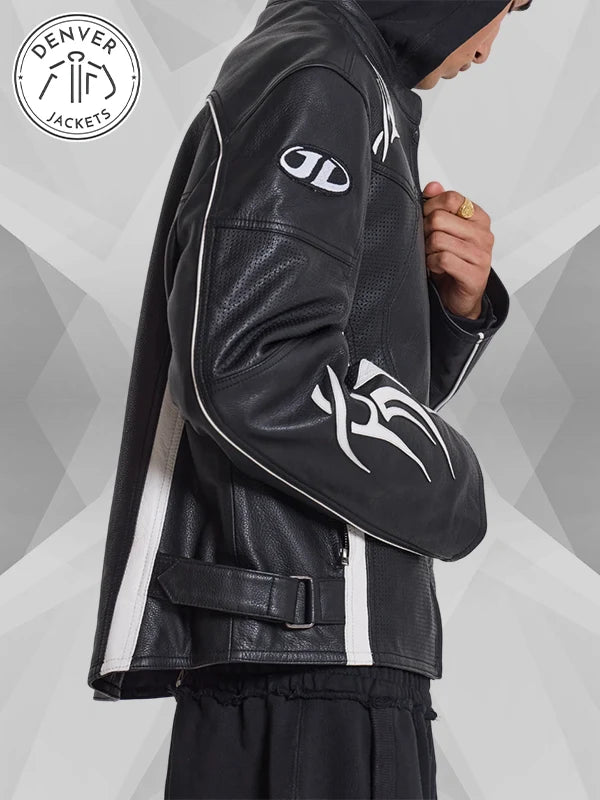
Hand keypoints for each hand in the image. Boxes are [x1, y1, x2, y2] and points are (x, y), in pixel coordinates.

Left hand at [421, 181, 493, 318]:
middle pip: (439, 218)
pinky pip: (443, 259)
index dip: (430, 206)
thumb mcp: (445, 231)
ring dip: (427, 251)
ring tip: (431, 257)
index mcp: (478, 218)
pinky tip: (435, 268)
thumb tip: (432, 186)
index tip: (426, 219)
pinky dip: (432, 264)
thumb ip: (439, 206)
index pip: (451, 198)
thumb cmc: (451, 263)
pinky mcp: (474, 274)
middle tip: (426, 243)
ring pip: (438, 239)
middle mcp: (483, 234)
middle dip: (425, 231)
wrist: (459, 298)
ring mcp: (481, 254)